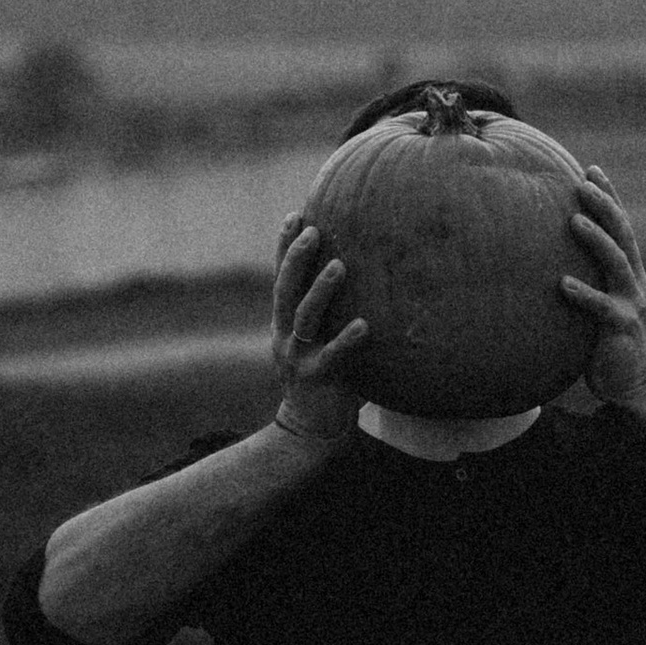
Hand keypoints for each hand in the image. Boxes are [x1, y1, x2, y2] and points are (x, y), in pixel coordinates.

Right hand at [269, 216, 370, 445]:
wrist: (308, 429)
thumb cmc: (324, 378)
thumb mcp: (318, 342)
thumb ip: (327, 315)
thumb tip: (357, 277)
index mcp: (284, 323)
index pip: (282, 278)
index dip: (285, 247)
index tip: (295, 215)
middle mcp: (285, 335)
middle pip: (286, 289)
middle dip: (296, 257)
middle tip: (312, 229)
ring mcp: (297, 357)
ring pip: (305, 317)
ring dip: (320, 289)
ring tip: (338, 265)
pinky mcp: (316, 378)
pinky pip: (332, 356)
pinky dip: (346, 340)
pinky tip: (363, 325)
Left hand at [557, 168, 645, 406]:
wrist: (633, 384)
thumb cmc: (608, 344)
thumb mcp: (601, 307)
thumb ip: (589, 282)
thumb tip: (548, 261)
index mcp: (632, 274)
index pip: (622, 227)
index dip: (610, 197)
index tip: (591, 170)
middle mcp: (636, 283)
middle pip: (623, 235)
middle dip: (605, 205)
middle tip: (583, 182)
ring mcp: (631, 304)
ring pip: (616, 263)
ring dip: (596, 239)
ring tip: (573, 220)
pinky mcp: (620, 328)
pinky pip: (599, 308)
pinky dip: (582, 294)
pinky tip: (562, 283)